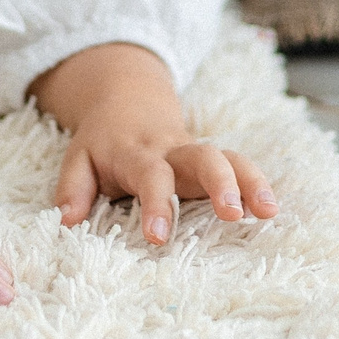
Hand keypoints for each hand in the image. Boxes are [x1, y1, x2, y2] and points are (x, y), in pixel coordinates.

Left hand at [30, 42, 278, 244]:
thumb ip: (72, 189)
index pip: (150, 177)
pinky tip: (272, 208)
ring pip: (230, 157)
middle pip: (203, 158)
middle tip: (233, 214)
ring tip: (268, 211)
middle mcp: (173, 150)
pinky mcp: (213, 159)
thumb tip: (67, 221)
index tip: (160, 237)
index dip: (157, 204)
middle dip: (221, 184)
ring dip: (251, 182)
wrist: (126, 100)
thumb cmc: (102, 142)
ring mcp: (196, 152)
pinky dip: (259, 183)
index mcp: (137, 153)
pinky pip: (240, 166)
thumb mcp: (77, 159)